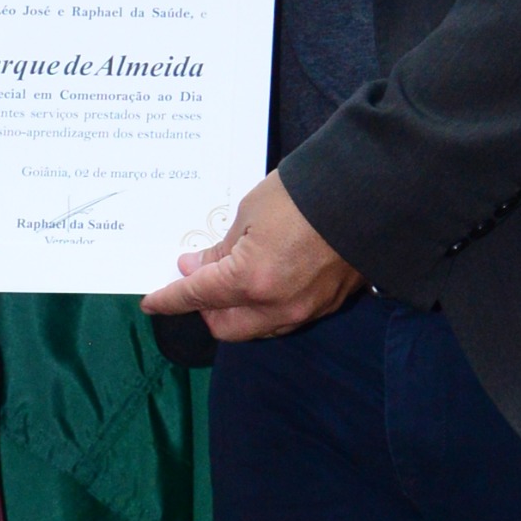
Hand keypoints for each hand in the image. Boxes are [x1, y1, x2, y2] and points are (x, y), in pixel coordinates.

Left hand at [143, 174, 361, 340]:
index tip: (151, 301)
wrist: (369, 192)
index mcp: (251, 280)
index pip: (197, 296)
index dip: (169, 299)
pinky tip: (264, 283)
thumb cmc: (305, 194)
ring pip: (256, 328)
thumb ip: (220, 250)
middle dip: (205, 310)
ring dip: (236, 312)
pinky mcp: (328, 306)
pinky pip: (284, 319)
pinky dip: (265, 308)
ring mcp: (305, 311)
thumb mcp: (249, 214)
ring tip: (231, 281)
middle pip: (226, 327)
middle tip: (199, 282)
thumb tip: (196, 270)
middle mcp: (277, 307)